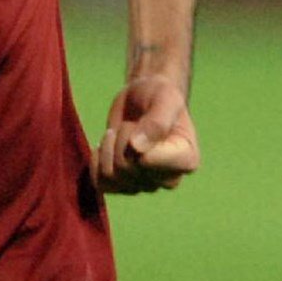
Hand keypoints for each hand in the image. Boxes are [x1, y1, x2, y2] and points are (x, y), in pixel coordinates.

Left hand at [92, 74, 199, 194]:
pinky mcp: (123, 184)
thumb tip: (137, 149)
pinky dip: (95, 164)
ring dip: (107, 149)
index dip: (138, 146)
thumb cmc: (158, 96)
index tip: (136, 125)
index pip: (156, 165)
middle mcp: (168, 178)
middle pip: (130, 170)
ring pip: (113, 177)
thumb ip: (157, 122)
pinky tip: (103, 147)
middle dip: (121, 140)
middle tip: (129, 123)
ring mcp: (145, 184)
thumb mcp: (164, 98)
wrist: (141, 100)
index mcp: (186, 159)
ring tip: (116, 133)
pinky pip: (101, 184)